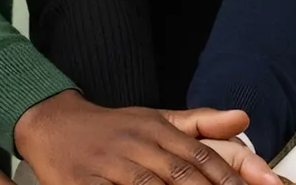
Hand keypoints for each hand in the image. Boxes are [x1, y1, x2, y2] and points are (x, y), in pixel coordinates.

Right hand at [14, 90, 273, 184]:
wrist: (51, 123)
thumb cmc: (112, 128)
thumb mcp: (156, 119)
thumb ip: (201, 124)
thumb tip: (244, 117)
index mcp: (158, 130)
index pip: (204, 156)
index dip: (234, 177)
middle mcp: (138, 144)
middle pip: (183, 174)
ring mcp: (110, 165)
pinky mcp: (83, 182)